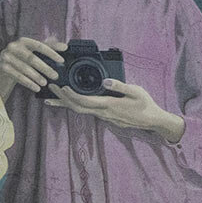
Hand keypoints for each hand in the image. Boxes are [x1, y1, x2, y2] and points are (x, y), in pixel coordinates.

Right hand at [0, 36, 65, 98]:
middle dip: (45, 68)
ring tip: (45, 83)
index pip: (39, 45)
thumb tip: (64, 46)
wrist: (2, 70)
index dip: (51, 52)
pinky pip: (17, 76)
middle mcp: (13, 46)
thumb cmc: (22, 60)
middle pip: (31, 58)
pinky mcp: (2, 67)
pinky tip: (36, 88)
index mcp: (23, 40)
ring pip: (24, 68)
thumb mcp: (33, 52)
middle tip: (55, 76)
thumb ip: (48, 47)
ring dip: (36, 77)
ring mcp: (6, 57)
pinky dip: (28, 82)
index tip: (61, 60)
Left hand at [45, 80, 185, 143]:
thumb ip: (119, 86)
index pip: (84, 100)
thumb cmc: (145, 105)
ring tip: (52, 98)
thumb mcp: (136, 92)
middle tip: (49, 89)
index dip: (71, 95)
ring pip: (80, 110)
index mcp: (108, 105)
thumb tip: (105, 81)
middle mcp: (102, 112)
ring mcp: (103, 116)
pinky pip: (86, 111)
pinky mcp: (105, 116)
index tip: (61, 87)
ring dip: (65, 104)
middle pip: (76, 107)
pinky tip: (69, 102)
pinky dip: (75, 105)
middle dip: (61, 99)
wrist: (152, 121)